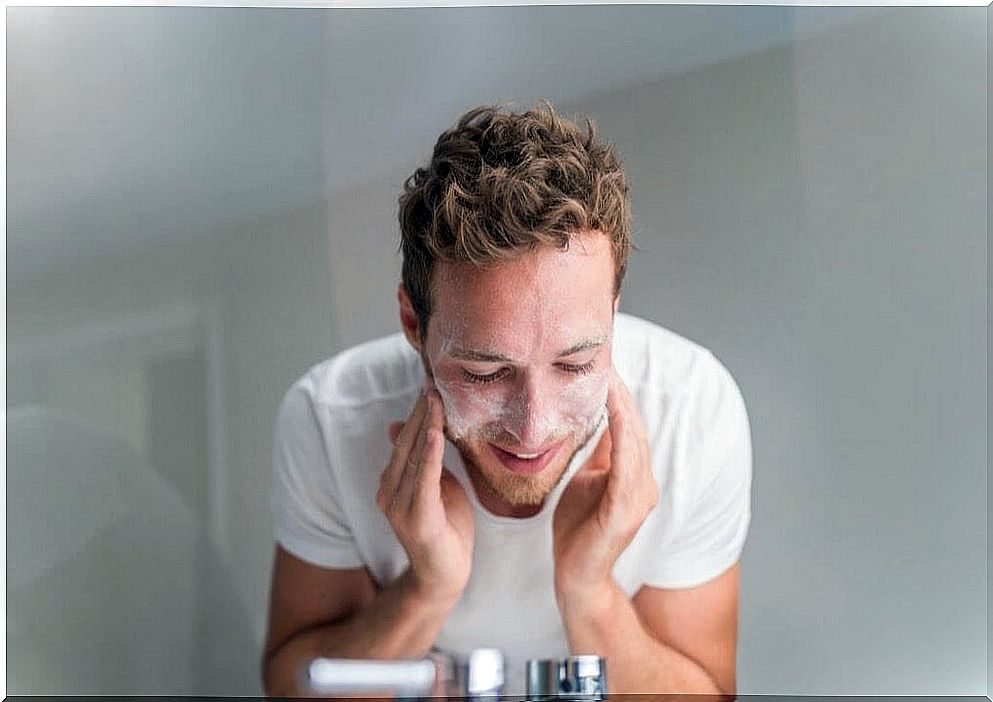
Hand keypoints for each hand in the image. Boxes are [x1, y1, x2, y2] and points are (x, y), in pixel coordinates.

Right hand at [377, 378, 473, 603]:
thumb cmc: (446, 528)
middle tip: (432, 383)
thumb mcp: (436, 486)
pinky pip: (424, 480)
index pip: (404, 441)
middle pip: (405, 444)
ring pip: (413, 457)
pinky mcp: (417, 518)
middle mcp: (388, 493)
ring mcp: (398, 507)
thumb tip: (403, 428)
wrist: (446, 575)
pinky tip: (434, 433)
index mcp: (391, 484)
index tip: (429, 386)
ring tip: (435, 399)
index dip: (417, 413)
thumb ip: (424, 460)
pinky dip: (429, 455)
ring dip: (425, 425)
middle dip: (420, 412)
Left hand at [552, 368, 658, 604]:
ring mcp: (639, 497)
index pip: (628, 426)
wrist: (576, 575)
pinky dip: (621, 433)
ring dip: (622, 406)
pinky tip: (612, 410)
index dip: (618, 395)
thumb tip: (594, 420)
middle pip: (635, 427)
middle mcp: (644, 483)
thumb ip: (597, 454)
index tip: (604, 364)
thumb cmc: (579, 528)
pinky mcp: (626, 510)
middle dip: (621, 392)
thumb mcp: (587, 480)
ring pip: (633, 440)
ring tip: (609, 376)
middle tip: (607, 357)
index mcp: (634, 476)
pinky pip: (626, 463)